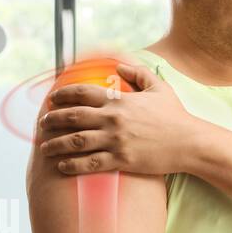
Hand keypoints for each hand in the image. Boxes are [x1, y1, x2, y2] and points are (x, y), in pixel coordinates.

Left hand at [38, 61, 203, 175]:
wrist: (190, 142)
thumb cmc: (175, 116)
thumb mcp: (159, 88)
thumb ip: (138, 73)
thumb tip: (119, 65)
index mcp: (120, 100)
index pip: (83, 93)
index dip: (63, 94)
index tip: (52, 98)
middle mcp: (113, 119)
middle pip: (73, 116)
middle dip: (53, 119)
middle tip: (42, 123)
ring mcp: (115, 140)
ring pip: (76, 141)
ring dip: (56, 144)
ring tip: (44, 147)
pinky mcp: (120, 160)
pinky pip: (89, 163)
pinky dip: (72, 165)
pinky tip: (61, 166)